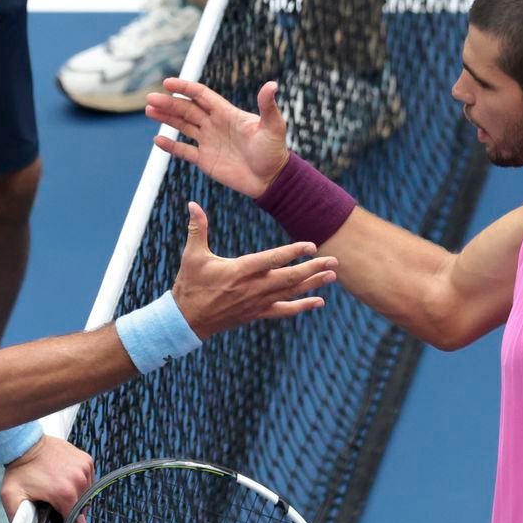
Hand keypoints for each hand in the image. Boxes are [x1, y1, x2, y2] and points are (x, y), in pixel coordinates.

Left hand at [0, 437, 95, 522]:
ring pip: (87, 496)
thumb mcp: (11, 497)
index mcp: (64, 493)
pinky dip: (79, 485)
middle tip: (55, 508)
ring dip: (75, 499)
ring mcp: (85, 469)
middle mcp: (79, 481)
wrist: (25, 443)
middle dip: (70, 514)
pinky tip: (65, 481)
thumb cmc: (18, 470)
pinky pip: (88, 481)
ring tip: (58, 493)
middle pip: (82, 511)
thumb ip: (19, 521)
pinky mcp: (87, 461)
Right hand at [146, 78, 291, 198]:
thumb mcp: (273, 126)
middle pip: (187, 109)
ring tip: (149, 110)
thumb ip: (268, 106)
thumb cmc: (274, 151)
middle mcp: (214, 124)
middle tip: (150, 99)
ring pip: (182, 126)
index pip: (201, 95)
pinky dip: (171, 146)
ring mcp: (209, 142)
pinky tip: (157, 140)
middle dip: (168, 103)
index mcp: (226, 113)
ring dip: (166, 118)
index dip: (185, 88)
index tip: (168, 82)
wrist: (272, 180)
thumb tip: (272, 85)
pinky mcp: (206, 160)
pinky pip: (184, 151)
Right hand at [171, 201, 337, 338]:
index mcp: (241, 270)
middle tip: (334, 261)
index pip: (273, 259)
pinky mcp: (257, 313)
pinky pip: (284, 310)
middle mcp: (254, 287)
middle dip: (314, 269)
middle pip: (290, 277)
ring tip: (332, 276)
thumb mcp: (192, 255)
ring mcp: (257, 302)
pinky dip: (302, 306)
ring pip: (291, 293)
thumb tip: (192, 203)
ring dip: (313, 284)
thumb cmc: (190, 284)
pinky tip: (318, 302)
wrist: (187, 319)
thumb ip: (197, 228)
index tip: (312, 245)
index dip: (294, 252)